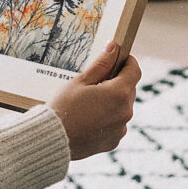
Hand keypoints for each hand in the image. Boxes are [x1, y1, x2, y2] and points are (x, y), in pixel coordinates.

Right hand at [46, 42, 140, 159]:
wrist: (53, 138)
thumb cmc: (64, 106)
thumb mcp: (81, 81)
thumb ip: (101, 64)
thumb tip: (113, 47)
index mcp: (119, 93)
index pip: (134, 71)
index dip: (128, 62)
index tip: (119, 58)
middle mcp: (125, 112)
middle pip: (128, 89)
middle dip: (116, 82)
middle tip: (95, 81)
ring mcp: (121, 128)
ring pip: (122, 107)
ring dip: (112, 101)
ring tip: (89, 102)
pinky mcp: (114, 141)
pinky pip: (116, 124)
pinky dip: (108, 118)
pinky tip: (88, 118)